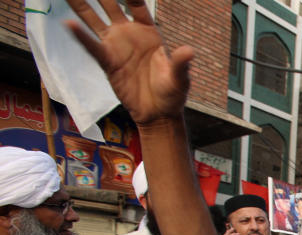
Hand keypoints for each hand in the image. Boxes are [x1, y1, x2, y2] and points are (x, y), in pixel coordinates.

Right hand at [65, 0, 192, 124]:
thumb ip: (180, 63)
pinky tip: (68, 24)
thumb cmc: (172, 94)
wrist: (158, 114)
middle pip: (111, 5)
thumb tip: (189, 51)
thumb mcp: (180, 78)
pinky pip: (92, 46)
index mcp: (149, 31)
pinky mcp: (107, 62)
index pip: (136, 4)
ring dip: (81, 5)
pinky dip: (80, 36)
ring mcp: (116, 46)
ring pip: (94, 20)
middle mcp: (129, 34)